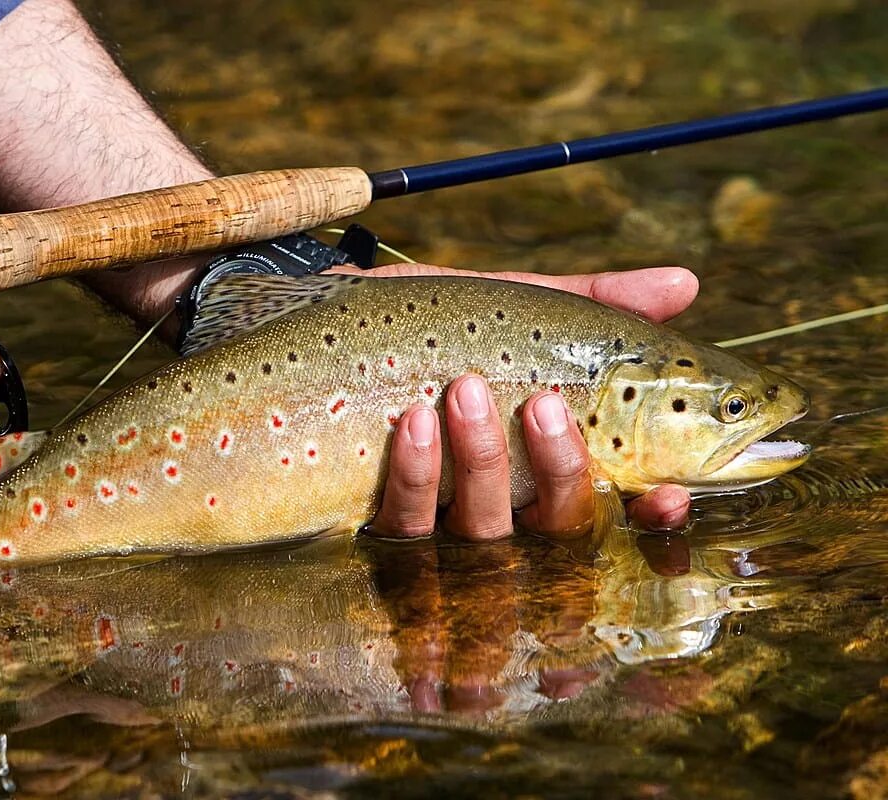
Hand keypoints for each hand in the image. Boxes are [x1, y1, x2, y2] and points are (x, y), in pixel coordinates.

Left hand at [350, 264, 697, 538]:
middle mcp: (503, 503)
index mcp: (545, 463)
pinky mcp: (377, 520)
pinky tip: (412, 422)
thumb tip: (689, 285)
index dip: (650, 516)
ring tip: (464, 390)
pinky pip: (407, 524)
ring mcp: (439, 520)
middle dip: (562, 473)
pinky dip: (416, 475)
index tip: (669, 492)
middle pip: (557, 530)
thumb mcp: (511, 307)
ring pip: (484, 533)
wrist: (322, 321)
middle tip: (543, 403)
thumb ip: (596, 306)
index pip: (616, 509)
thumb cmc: (426, 322)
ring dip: (483, 464)